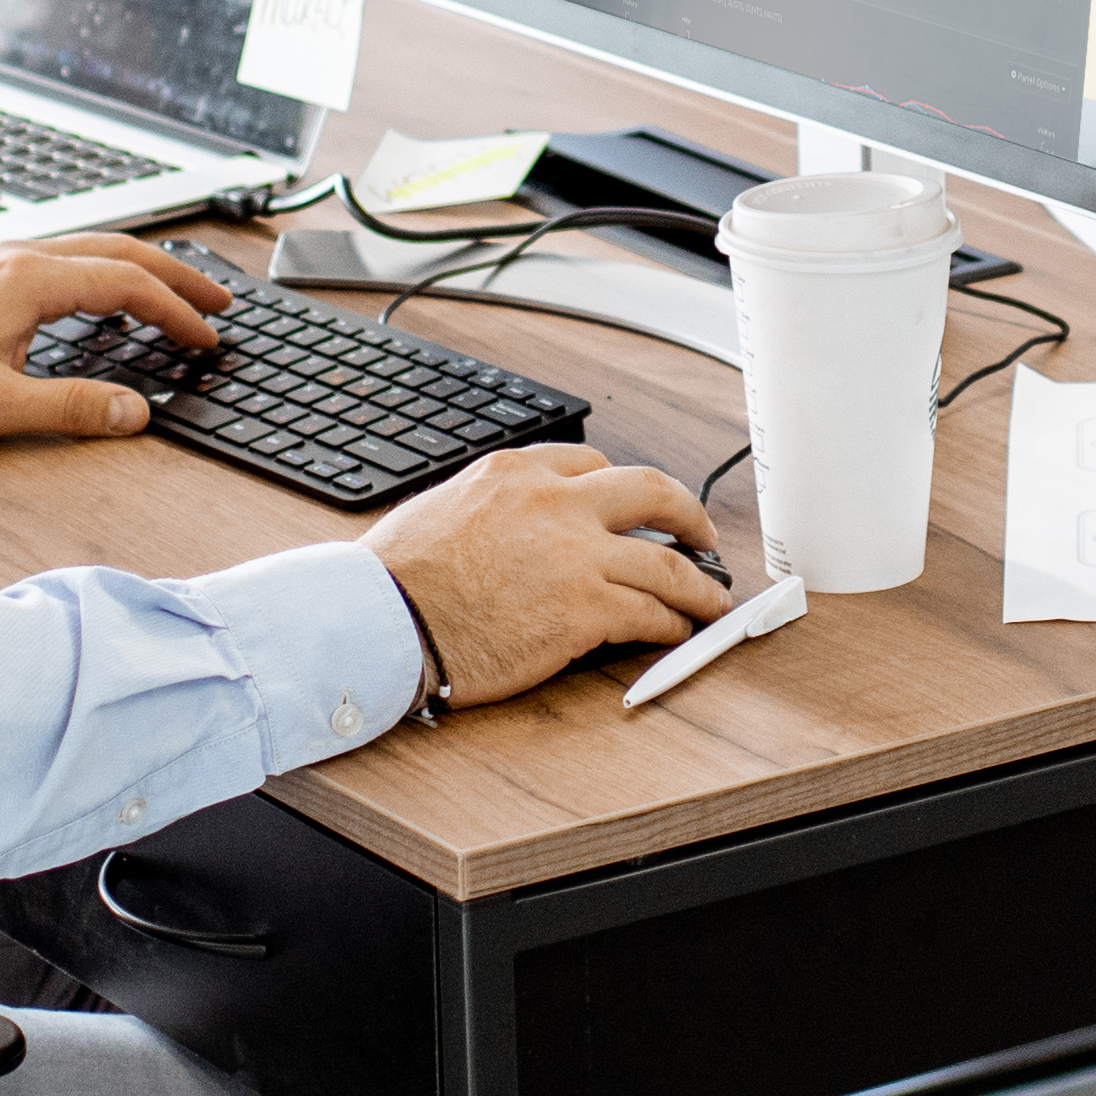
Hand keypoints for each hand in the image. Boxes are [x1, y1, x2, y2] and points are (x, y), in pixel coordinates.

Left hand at [0, 233, 243, 437]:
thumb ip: (71, 407)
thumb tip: (136, 412)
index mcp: (26, 281)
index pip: (127, 283)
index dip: (176, 311)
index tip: (207, 338)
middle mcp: (17, 258)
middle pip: (119, 250)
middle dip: (176, 275)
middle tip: (219, 301)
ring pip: (91, 248)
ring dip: (142, 268)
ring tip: (177, 294)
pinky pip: (63, 257)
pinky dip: (103, 270)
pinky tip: (106, 296)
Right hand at [365, 438, 736, 710]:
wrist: (383, 618)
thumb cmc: (396, 575)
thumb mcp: (444, 505)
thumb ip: (493, 507)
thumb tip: (512, 527)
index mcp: (517, 471)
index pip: (591, 463)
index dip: (623, 490)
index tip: (636, 509)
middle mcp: (555, 502)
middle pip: (651, 491)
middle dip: (688, 513)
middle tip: (703, 533)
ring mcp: (576, 555)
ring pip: (666, 562)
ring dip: (698, 582)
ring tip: (712, 597)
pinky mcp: (584, 610)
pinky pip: (650, 613)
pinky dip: (674, 623)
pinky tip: (679, 631)